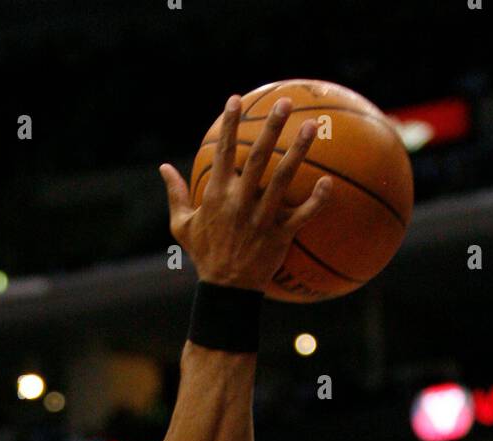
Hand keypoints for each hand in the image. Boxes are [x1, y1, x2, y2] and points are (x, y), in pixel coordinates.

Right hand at [159, 95, 331, 292]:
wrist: (226, 290)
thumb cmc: (205, 255)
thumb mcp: (182, 225)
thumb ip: (176, 194)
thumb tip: (163, 168)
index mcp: (217, 195)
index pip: (223, 151)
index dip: (229, 124)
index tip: (236, 99)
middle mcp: (240, 201)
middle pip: (258, 157)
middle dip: (271, 126)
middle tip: (285, 102)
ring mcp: (262, 218)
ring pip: (282, 179)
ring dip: (297, 151)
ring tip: (311, 127)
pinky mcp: (280, 236)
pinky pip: (302, 215)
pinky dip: (317, 201)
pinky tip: (329, 183)